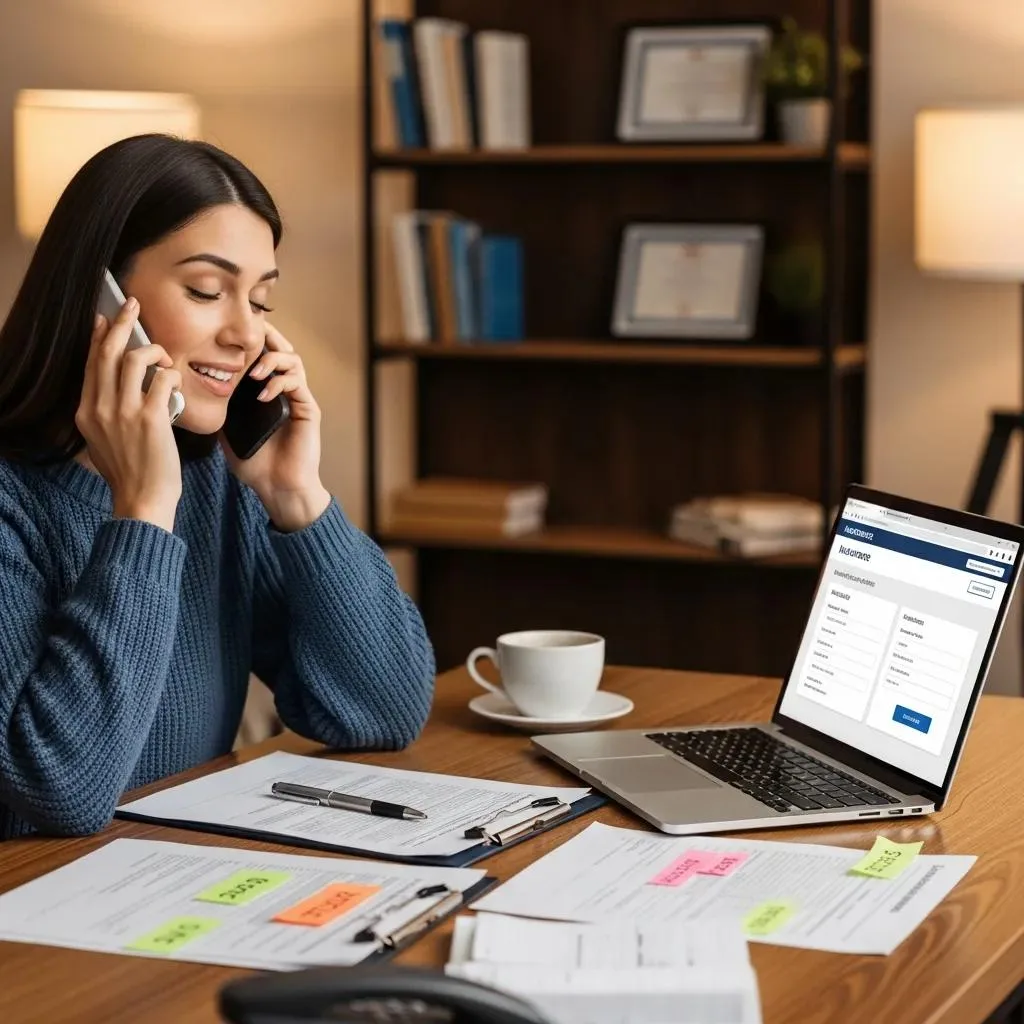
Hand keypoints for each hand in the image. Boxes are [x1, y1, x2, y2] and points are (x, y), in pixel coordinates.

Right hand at [75, 299, 182, 531]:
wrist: (142, 500)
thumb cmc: (131, 473)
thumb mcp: (103, 442)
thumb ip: (106, 414)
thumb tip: (116, 391)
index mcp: (86, 413)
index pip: (91, 364)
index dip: (99, 337)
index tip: (106, 319)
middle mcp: (100, 408)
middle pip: (106, 352)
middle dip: (122, 323)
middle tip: (134, 305)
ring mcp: (124, 412)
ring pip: (133, 359)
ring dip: (154, 351)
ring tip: (164, 358)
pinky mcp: (151, 418)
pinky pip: (162, 379)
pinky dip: (172, 375)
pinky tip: (176, 382)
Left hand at [223, 323, 328, 530]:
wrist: (278, 489)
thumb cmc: (256, 466)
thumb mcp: (227, 434)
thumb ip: (218, 414)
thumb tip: (191, 397)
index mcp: (267, 394)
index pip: (264, 357)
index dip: (253, 342)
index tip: (233, 336)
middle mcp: (285, 392)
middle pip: (283, 350)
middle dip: (269, 337)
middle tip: (252, 334)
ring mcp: (299, 399)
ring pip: (293, 360)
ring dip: (272, 360)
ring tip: (255, 372)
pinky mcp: (309, 410)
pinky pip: (296, 384)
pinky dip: (279, 382)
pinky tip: (262, 394)